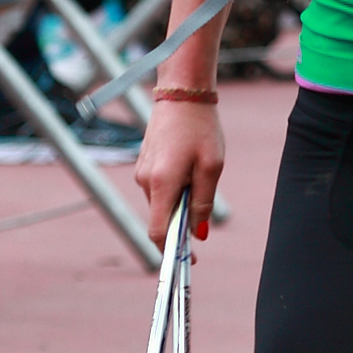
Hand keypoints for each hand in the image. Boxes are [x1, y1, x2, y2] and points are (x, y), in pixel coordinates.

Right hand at [134, 95, 225, 244]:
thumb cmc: (200, 128)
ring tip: (200, 173)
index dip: (172, 251)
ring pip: (161, 202)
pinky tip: (189, 165)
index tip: (190, 260)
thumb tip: (198, 234)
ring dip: (179, 201)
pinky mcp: (143, 163)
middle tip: (204, 210)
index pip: (158, 232)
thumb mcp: (211, 167)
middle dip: (181, 222)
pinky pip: (158, 187)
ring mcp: (141, 171)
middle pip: (161, 217)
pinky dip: (173, 188)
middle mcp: (145, 180)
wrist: (182, 92)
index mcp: (161, 183)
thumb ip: (203, 201)